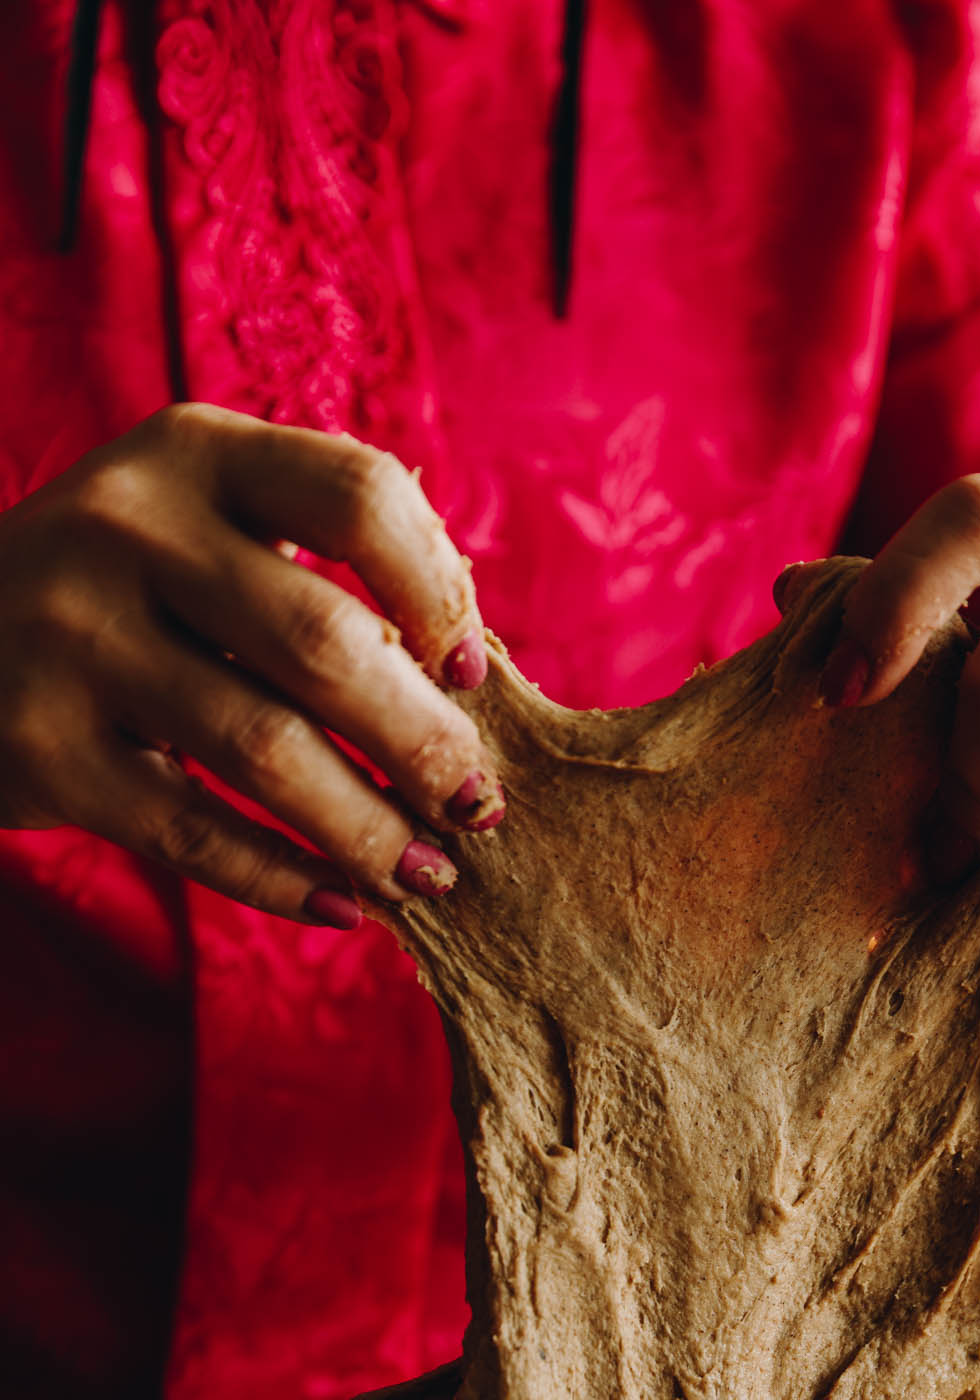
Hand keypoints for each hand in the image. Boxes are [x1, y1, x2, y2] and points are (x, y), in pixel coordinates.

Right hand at [0, 404, 502, 928]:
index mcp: (196, 453)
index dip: (441, 589)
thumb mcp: (205, 524)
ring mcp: (72, 637)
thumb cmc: (129, 589)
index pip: (359, 495)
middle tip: (476, 803)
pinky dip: (284, 880)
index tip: (470, 673)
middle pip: (323, 638)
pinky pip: (195, 834)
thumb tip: (466, 688)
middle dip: (424, 739)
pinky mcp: (41, 748)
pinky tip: (345, 906)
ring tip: (430, 873)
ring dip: (370, 828)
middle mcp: (127, 528)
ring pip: (265, 749)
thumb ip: (319, 566)